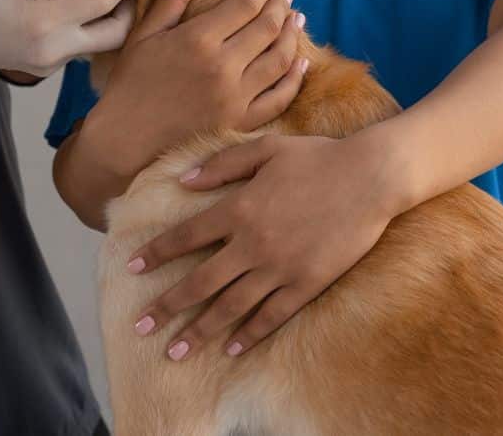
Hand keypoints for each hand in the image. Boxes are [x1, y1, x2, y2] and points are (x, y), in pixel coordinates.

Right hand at [0, 0, 135, 82]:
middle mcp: (52, 51)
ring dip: (110, 20)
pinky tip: (82, 7)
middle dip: (129, 10)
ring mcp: (49, 65)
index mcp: (42, 23)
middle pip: (115, 37)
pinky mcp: (45, 69)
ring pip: (98, 45)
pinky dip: (88, 28)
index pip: (101, 3)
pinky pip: (78, 48)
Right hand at [80, 0, 307, 179]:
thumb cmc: (130, 84)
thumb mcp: (144, 35)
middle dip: (280, 7)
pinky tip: (301, 62)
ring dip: (292, 36)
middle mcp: (222, 66)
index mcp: (197, 40)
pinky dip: (295, 77)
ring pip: (280, 59)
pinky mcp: (241, 122)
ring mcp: (235, 97)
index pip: (245, 5)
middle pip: (267, 28)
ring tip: (295, 20)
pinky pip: (279, 97)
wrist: (125, 139)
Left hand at [127, 132, 414, 360]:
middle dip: (166, 308)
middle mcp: (252, 243)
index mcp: (238, 208)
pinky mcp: (307, 283)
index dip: (156, 253)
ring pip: (230, 307)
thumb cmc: (318, 157)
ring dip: (200, 332)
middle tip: (140, 327)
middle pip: (199, 283)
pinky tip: (231, 348)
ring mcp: (280, 267)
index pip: (185, 237)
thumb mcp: (265, 149)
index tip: (132, 267)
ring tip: (176, 352)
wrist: (370, 176)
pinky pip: (272, 316)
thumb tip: (183, 181)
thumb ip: (221, 165)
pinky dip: (249, 334)